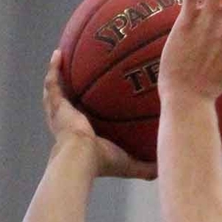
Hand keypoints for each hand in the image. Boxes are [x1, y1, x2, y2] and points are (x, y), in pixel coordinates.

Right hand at [43, 52, 156, 180]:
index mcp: (82, 135)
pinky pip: (53, 82)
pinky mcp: (56, 105)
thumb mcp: (130, 163)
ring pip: (55, 90)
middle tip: (77, 72)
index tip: (95, 97)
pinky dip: (54, 68)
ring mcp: (59, 114)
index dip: (86, 109)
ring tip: (62, 56)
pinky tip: (58, 53)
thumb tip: (168, 168)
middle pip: (66, 102)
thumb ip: (147, 166)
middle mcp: (67, 123)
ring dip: (57, 73)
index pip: (84, 118)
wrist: (82, 158)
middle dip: (69, 88)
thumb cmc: (104, 162)